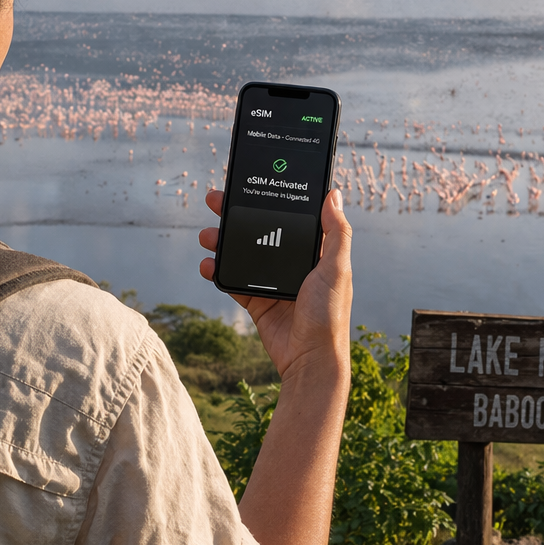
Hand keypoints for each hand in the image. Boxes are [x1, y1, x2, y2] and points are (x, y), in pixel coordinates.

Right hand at [198, 189, 352, 378]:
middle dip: (237, 215)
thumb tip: (334, 194)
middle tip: (216, 200)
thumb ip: (336, 233)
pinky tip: (207, 264)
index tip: (252, 184)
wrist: (310, 360)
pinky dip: (218, 271)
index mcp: (314, 254)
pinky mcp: (257, 302)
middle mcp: (293, 264)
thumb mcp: (336, 269)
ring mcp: (272, 283)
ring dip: (222, 241)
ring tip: (207, 235)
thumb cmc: (330, 316)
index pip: (290, 219)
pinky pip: (233, 281)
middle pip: (260, 231)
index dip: (270, 201)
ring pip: (243, 253)